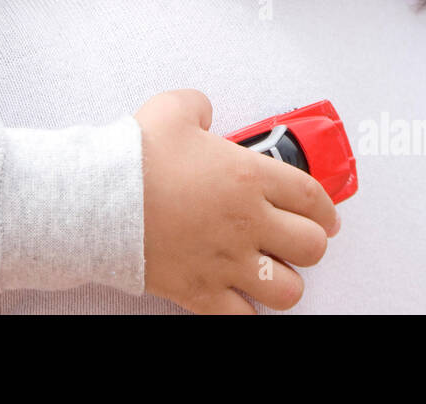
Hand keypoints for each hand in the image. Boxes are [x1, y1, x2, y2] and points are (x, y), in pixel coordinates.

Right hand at [134, 89, 339, 313]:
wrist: (97, 198)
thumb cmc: (135, 156)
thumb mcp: (173, 109)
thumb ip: (199, 106)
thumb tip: (205, 113)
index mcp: (249, 176)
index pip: (312, 197)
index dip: (327, 210)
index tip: (327, 218)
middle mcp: (247, 222)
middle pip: (312, 247)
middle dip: (310, 245)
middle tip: (298, 242)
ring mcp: (226, 261)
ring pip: (288, 291)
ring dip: (284, 282)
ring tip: (270, 273)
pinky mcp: (200, 291)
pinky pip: (242, 319)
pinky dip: (245, 313)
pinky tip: (239, 300)